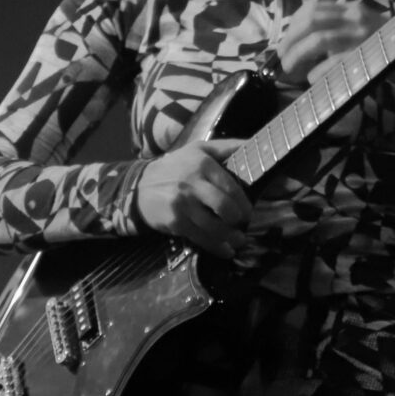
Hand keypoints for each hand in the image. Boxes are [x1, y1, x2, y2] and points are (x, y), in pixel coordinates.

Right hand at [134, 137, 251, 258]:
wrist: (140, 186)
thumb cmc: (177, 166)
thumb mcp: (199, 149)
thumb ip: (227, 147)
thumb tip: (254, 144)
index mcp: (202, 164)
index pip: (230, 186)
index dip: (243, 202)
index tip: (248, 211)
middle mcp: (192, 184)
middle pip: (223, 206)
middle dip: (238, 219)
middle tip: (243, 223)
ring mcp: (182, 204)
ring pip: (213, 226)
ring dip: (231, 237)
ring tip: (239, 240)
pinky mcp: (175, 222)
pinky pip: (200, 238)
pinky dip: (216, 247)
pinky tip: (226, 251)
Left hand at [278, 0, 394, 88]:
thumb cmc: (388, 45)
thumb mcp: (361, 30)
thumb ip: (337, 31)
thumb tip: (301, 47)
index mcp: (351, 9)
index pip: (312, 8)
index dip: (292, 25)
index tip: (284, 42)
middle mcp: (356, 17)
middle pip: (311, 22)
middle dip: (290, 41)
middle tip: (282, 60)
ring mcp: (363, 35)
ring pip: (321, 39)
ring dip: (299, 57)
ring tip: (291, 71)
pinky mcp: (370, 54)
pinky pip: (338, 60)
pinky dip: (320, 70)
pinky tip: (313, 79)